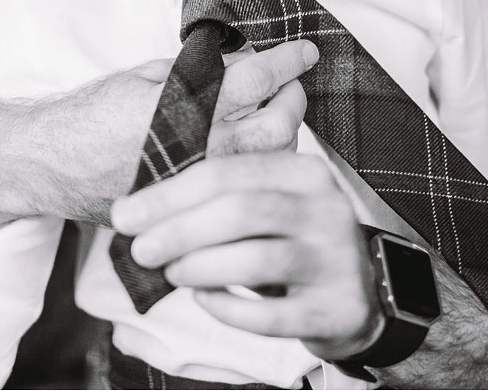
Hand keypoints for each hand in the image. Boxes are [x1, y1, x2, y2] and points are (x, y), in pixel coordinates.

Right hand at [82, 40, 313, 224]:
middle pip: (276, 127)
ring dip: (284, 135)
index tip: (306, 50)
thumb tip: (241, 64)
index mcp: (183, 106)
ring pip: (267, 162)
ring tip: (278, 114)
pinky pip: (242, 185)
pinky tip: (255, 150)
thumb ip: (195, 70)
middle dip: (294, 100)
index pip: (255, 80)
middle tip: (294, 83)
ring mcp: (198, 183)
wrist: (49, 164)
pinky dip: (259, 164)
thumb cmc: (89, 114)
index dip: (287, 61)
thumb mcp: (144, 75)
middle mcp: (196, 149)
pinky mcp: (192, 206)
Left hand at [110, 151, 381, 360]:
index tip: (126, 215)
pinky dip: (227, 308)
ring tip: (172, 273)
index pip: (226, 173)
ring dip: (200, 266)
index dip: (168, 195)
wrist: (362, 295)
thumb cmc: (293, 242)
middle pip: (240, 211)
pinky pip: (270, 314)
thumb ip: (218, 198)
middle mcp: (326, 209)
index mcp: (303, 172)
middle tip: (141, 249)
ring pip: (255, 259)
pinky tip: (205, 299)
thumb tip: (137, 211)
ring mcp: (335, 260)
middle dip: (179, 230)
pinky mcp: (335, 309)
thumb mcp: (269, 205)